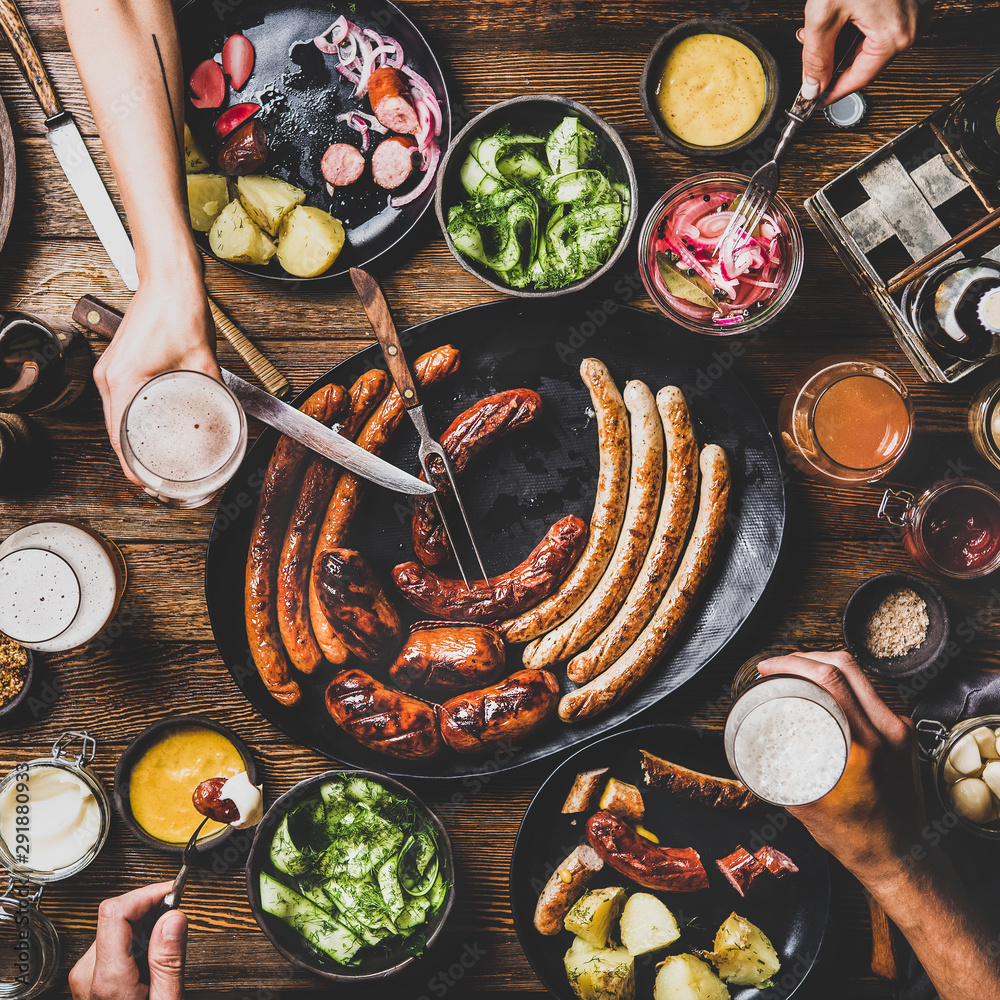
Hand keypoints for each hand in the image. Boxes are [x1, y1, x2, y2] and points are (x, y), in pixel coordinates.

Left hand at [68, 882, 187, 999]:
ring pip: (115, 926)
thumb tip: (174, 917)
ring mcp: (85, 974)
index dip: (146, 893)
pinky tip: (151, 955)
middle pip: (117, 915)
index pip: (115, 912)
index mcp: (107, 979)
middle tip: (177, 919)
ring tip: (165, 946)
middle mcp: (88, 973)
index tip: (173, 892)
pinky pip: (113, 940)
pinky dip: (135, 938)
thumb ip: (169, 961)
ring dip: (144, 925)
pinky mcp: (89, 975)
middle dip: (150, 910)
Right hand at [94, 270, 218, 485]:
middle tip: (162, 480)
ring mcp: (109, 371)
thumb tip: (226, 416)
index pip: (120, 440)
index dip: (135, 469)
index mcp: (123, 380)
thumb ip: (213, 391)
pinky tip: (150, 431)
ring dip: (133, 443)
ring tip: (157, 463)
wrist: (168, 278)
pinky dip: (131, 422)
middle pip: (116, 434)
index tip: (151, 485)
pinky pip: (120, 403)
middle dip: (136, 462)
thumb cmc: (180, 310)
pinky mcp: (116, 366)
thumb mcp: (204, 359)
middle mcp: (109, 378)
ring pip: (116, 420)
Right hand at [757, 650, 922, 884]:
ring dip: (825, 666)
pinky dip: (844, 685)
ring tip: (797, 673)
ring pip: (860, 675)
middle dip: (805, 656)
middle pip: (846, 665)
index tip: (769, 668)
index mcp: (865, 744)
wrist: (901, 858)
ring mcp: (899, 730)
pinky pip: (871, 694)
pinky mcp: (903, 734)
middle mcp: (888, 730)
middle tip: (778, 665)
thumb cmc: (858, 838)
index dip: (793, 663)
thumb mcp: (805, 804)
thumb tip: (746, 749)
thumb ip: (776, 775)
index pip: (830, 679)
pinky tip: (825, 693)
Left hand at [800, 0, 919, 103]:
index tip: (815, 99)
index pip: (859, 79)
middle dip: (834, 59)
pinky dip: (857, 23)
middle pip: (865, 61)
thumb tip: (813, 86)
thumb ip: (816, 56)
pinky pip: (881, 22)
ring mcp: (915, 11)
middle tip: (810, 50)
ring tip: (821, 24)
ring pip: (872, 42)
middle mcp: (911, 25)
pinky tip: (842, 11)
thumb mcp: (824, 14)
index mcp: (894, 36)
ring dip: (843, 39)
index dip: (833, 91)